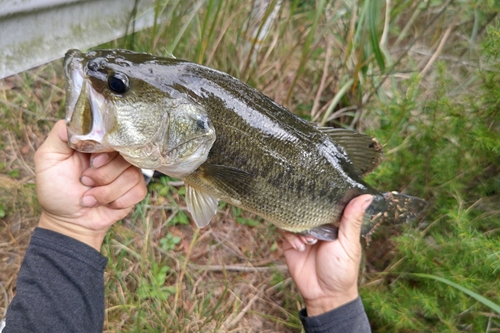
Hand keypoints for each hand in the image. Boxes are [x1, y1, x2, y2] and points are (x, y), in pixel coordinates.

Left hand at [34, 120, 146, 249]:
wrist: (68, 222)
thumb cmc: (56, 190)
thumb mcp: (48, 158)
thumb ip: (60, 134)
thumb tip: (79, 120)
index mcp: (97, 144)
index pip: (114, 134)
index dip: (105, 150)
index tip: (91, 163)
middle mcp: (115, 155)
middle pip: (125, 155)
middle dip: (103, 175)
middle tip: (85, 182)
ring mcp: (127, 172)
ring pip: (131, 174)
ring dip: (106, 192)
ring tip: (90, 197)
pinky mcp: (135, 190)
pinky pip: (138, 190)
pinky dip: (118, 201)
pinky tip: (106, 204)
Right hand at [282, 195, 372, 315]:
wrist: (324, 295)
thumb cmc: (342, 270)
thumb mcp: (349, 243)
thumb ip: (352, 219)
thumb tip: (367, 195)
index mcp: (334, 223)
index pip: (326, 202)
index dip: (323, 196)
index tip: (319, 188)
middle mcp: (317, 226)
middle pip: (307, 207)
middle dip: (307, 213)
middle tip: (312, 222)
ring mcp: (303, 234)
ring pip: (293, 218)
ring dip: (299, 228)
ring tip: (309, 242)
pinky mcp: (290, 243)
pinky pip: (284, 231)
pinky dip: (291, 236)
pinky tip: (300, 247)